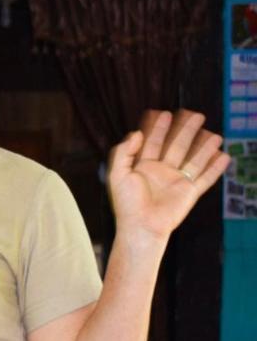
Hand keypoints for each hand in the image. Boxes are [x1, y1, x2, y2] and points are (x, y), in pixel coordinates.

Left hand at [107, 109, 229, 240]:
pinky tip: (224, 156)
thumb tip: (136, 133)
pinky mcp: (190, 193)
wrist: (141, 226)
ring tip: (215, 134)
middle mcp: (161, 172)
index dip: (158, 128)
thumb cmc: (126, 203)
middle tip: (195, 114)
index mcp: (143, 167)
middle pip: (176, 146)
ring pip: (194, 160)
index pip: (152, 143)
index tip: (163, 113)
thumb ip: (123, 152)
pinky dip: (216, 168)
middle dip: (185, 130)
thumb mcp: (117, 174)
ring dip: (204, 147)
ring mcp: (177, 182)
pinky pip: (206, 178)